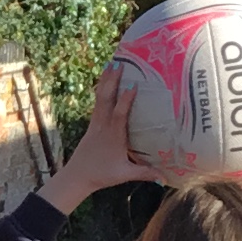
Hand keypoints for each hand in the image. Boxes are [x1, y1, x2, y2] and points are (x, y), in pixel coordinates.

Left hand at [44, 62, 154, 205]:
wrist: (76, 176)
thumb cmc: (101, 174)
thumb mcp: (125, 174)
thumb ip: (145, 173)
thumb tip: (165, 177)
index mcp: (113, 136)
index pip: (119, 115)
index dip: (125, 100)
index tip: (132, 85)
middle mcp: (103, 125)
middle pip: (106, 99)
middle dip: (112, 81)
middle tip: (119, 63)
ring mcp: (95, 123)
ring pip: (99, 97)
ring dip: (105, 80)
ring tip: (111, 63)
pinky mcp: (92, 123)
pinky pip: (97, 102)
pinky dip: (101, 89)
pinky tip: (104, 79)